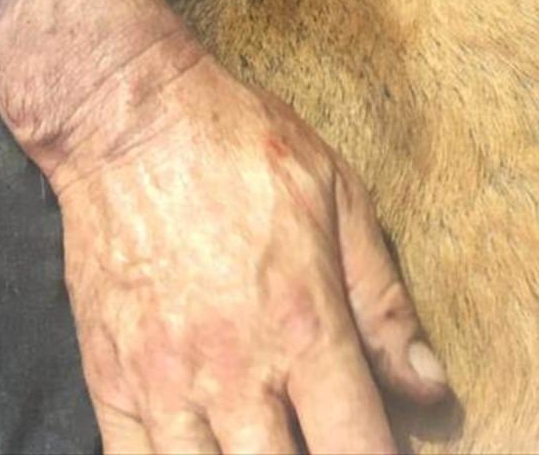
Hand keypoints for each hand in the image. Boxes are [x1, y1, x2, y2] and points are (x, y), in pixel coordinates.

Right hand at [0, 0, 447, 454]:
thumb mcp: (338, 197)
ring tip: (263, 441)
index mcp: (304, 327)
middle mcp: (235, 372)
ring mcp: (165, 385)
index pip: (358, 452)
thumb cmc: (238, 144)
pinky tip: (204, 449)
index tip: (382, 451)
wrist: (129, 118)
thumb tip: (429, 388)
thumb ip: (384, 304)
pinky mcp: (109, 382)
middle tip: (317, 437)